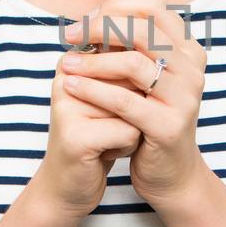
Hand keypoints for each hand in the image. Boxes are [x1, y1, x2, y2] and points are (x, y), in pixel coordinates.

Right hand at [37, 45, 146, 223]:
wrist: (71, 184)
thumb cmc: (99, 135)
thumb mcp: (111, 94)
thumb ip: (127, 65)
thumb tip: (160, 41)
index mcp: (73, 61)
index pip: (126, 51)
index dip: (136, 82)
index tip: (120, 103)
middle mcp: (65, 77)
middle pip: (133, 77)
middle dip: (138, 103)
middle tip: (118, 122)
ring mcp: (68, 107)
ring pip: (135, 103)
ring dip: (134, 124)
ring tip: (112, 135)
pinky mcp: (75, 137)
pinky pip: (130, 131)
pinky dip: (129, 145)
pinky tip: (108, 152)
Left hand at [58, 0, 208, 209]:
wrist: (170, 173)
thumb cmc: (150, 119)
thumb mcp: (145, 78)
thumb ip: (130, 48)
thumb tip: (90, 18)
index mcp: (188, 50)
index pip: (154, 8)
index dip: (116, 8)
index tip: (86, 21)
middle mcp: (192, 69)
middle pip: (142, 30)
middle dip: (99, 28)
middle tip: (70, 35)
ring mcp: (184, 98)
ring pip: (133, 64)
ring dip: (93, 61)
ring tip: (66, 64)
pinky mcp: (169, 126)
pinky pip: (125, 101)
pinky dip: (94, 91)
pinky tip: (71, 86)